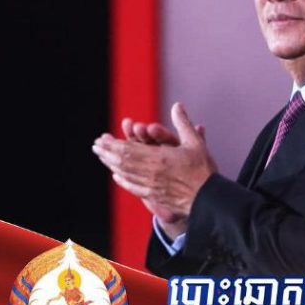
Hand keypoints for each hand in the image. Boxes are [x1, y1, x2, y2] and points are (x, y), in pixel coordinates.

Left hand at [93, 103, 215, 237]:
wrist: (208, 199)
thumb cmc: (203, 171)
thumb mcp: (195, 143)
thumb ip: (183, 123)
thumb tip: (177, 106)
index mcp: (159, 158)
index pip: (128, 150)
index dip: (112, 144)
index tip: (102, 139)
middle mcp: (151, 172)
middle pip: (122, 161)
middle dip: (107, 152)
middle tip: (96, 146)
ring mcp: (150, 185)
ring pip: (125, 174)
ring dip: (111, 164)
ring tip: (102, 157)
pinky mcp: (154, 195)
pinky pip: (133, 187)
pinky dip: (123, 180)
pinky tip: (117, 176)